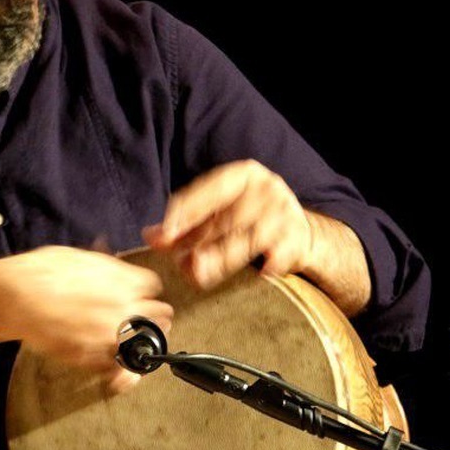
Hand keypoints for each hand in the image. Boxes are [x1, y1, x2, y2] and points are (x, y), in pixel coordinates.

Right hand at [5, 246, 172, 373]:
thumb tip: (115, 272)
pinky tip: (113, 363)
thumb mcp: (80, 258)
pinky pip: (116, 367)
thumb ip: (106, 268)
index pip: (153, 286)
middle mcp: (125, 308)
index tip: (138, 294)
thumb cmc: (42, 271)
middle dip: (152, 317)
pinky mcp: (92, 357)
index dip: (144, 291)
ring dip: (140, 344)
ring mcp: (110, 335)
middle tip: (144, 321)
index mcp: (125, 280)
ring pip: (144, 346)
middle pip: (160, 316)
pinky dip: (117, 367)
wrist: (17, 296)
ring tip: (133, 345)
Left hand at [143, 159, 313, 290]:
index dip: (186, 211)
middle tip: (178, 263)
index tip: (166, 233)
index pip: (210, 189)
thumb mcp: (217, 215)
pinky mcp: (296, 236)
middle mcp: (266, 188)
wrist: (299, 232)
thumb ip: (185, 225)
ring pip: (247, 238)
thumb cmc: (248, 220)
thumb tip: (150, 236)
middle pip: (226, 218)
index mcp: (243, 175)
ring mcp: (284, 211)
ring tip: (200, 274)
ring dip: (222, 259)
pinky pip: (278, 253)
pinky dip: (268, 265)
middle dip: (199, 243)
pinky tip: (260, 274)